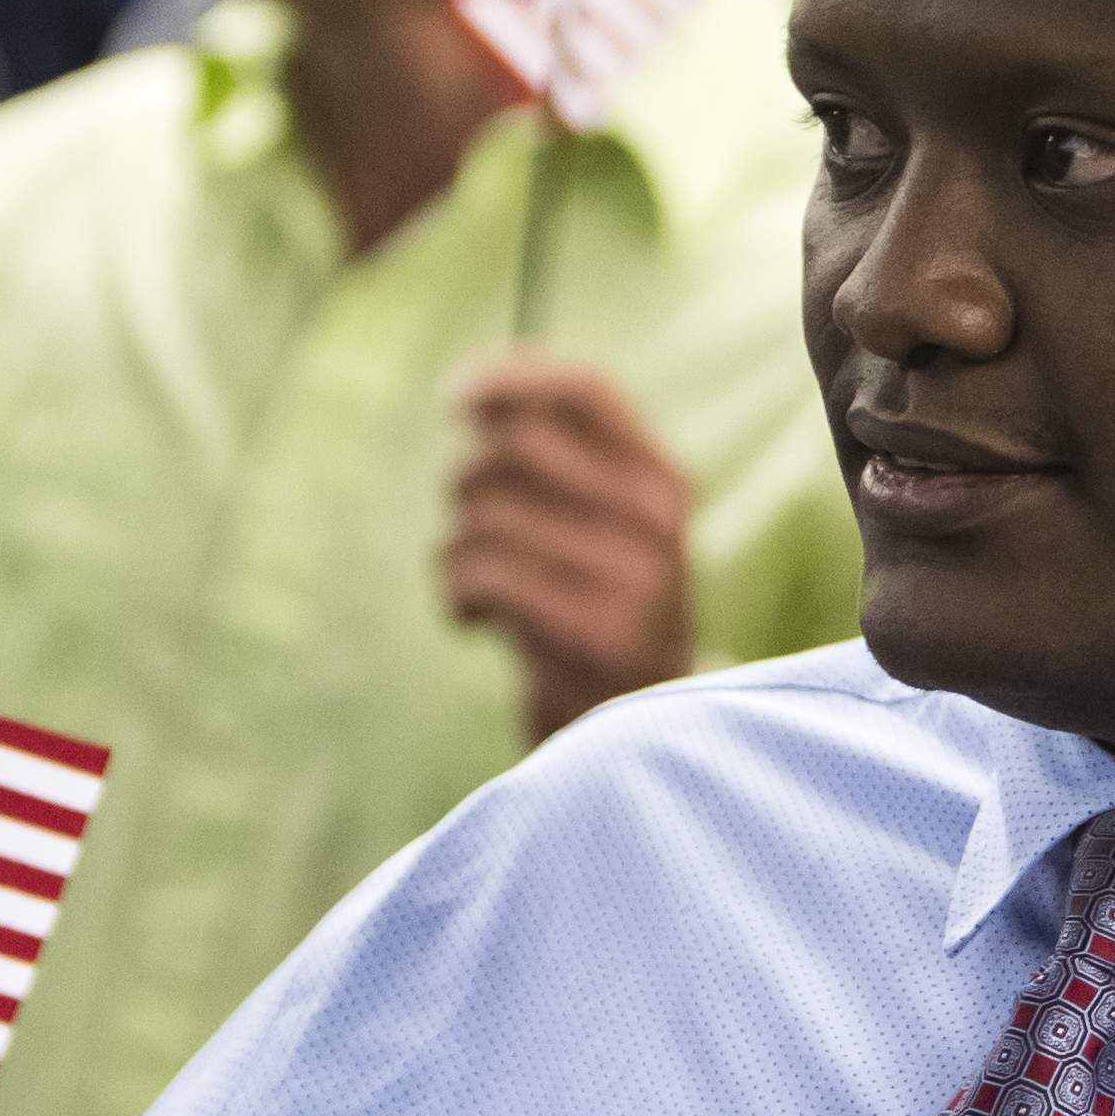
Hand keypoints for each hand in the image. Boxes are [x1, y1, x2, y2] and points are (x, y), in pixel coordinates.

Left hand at [445, 352, 699, 742]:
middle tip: (470, 529)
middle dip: (465, 483)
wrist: (640, 737)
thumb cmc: (594, 616)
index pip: (585, 390)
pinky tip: (472, 620)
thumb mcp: (596, 530)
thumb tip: (470, 390)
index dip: (512, 378)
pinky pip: (481, 572)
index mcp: (661, 480)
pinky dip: (455, 594)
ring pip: (485, 512)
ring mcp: (630, 575)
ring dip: (454, 551)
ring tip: (473, 587)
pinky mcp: (592, 631)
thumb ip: (552, 463)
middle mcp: (655, 518)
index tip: (457, 395)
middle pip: (514, 447)